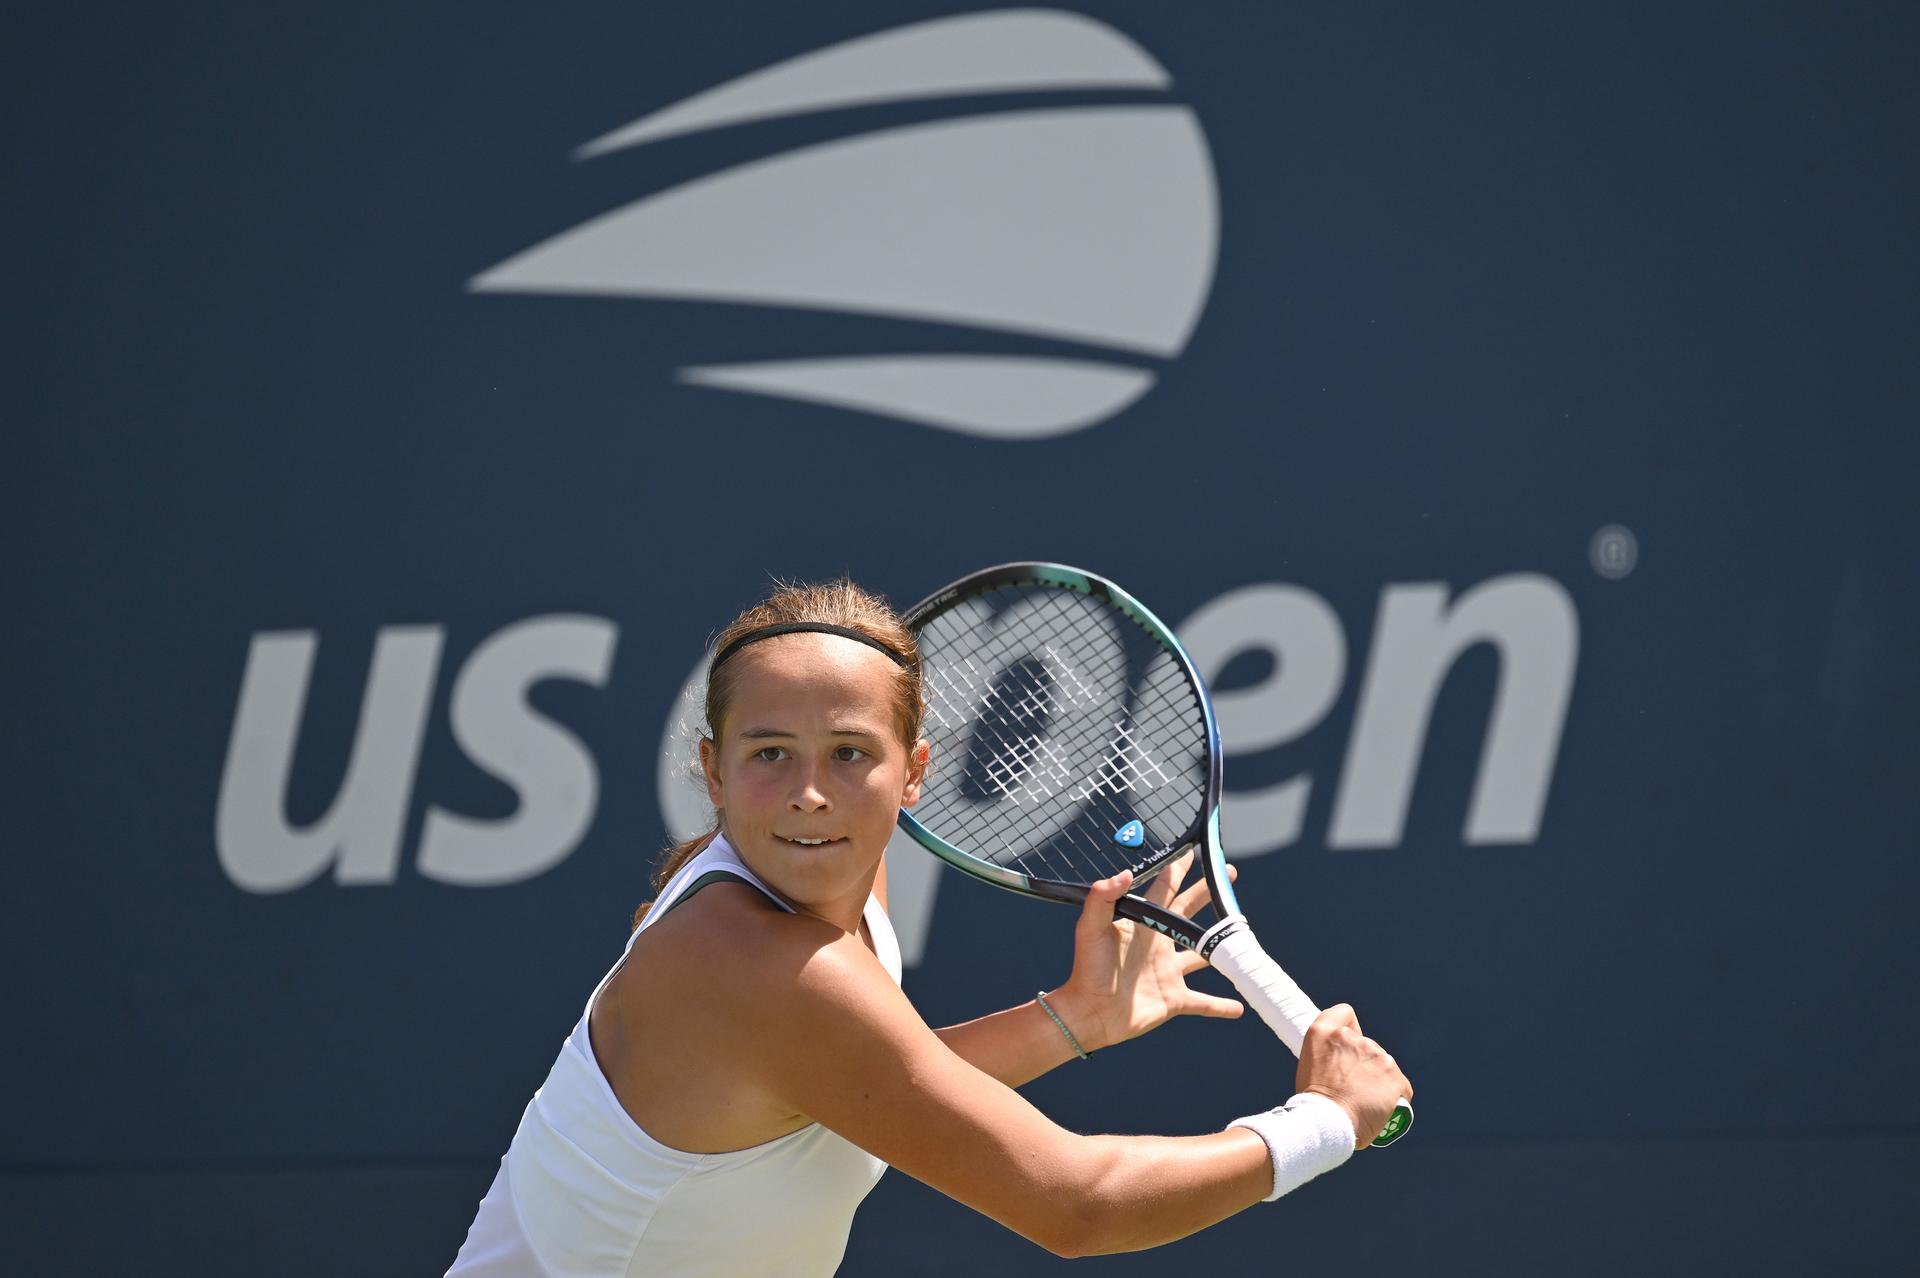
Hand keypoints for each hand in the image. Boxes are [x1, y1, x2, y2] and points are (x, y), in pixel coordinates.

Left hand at [1048, 848, 1244, 1052]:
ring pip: (1202, 955)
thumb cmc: (1086, 969)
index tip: (1192, 851)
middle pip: (1188, 912)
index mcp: (1141, 924)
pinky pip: (1203, 1003)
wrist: (1089, 1013)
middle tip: (1228, 875)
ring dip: (1220, 947)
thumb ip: (1103, 898)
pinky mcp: (1173, 999)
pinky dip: (1221, 1006)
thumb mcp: (1090, 928)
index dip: (1178, 869)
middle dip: (1207, 893)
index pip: (1164, 889)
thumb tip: (1124, 872)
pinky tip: (1239, 1007)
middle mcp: (1158, 944)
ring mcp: (1168, 971)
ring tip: (1241, 936)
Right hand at [1296, 1004, 1411, 1149]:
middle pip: (1366, 1047)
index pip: (1345, 1014)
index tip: (1345, 1051)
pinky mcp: (1396, 1077)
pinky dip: (1394, 1096)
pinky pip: (1400, 1085)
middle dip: (1362, 1064)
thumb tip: (1341, 1060)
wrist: (1328, 1123)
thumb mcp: (1308, 1064)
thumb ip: (1327, 1051)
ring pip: (1383, 1066)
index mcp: (1326, 1032)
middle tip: (1350, 1088)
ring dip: (1378, 1079)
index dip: (1349, 1030)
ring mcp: (1378, 1056)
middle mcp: (1355, 1039)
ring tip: (1364, 1102)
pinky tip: (1382, 1108)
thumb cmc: (1314, 1102)